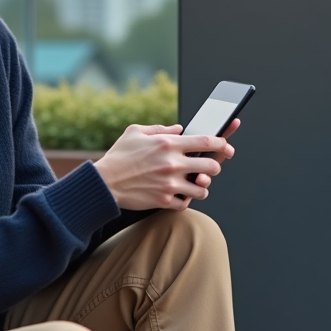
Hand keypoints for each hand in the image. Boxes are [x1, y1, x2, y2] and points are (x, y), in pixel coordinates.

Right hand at [92, 122, 236, 210]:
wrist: (104, 183)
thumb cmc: (119, 156)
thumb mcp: (136, 132)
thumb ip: (161, 128)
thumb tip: (180, 128)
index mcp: (168, 144)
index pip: (206, 141)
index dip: (222, 142)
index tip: (226, 146)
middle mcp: (172, 163)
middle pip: (212, 167)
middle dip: (215, 167)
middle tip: (209, 168)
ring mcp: (170, 184)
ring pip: (203, 189)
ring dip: (202, 186)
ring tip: (196, 184)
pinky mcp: (164, 200)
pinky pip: (186, 203)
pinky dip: (186, 200)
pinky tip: (181, 195)